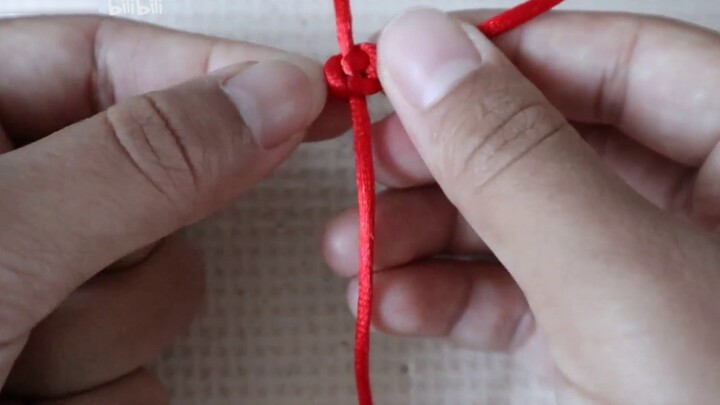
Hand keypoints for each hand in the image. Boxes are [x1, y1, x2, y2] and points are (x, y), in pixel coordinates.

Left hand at [0, 16, 330, 402]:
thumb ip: (140, 159)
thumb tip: (272, 97)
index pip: (110, 61)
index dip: (214, 72)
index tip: (308, 94)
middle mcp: (8, 204)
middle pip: (155, 190)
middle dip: (128, 250)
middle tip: (55, 284)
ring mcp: (42, 292)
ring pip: (161, 294)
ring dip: (103, 342)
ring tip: (7, 372)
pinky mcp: (64, 371)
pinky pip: (143, 379)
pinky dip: (101, 402)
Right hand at [323, 9, 719, 403]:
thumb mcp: (622, 282)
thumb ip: (516, 158)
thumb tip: (422, 51)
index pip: (607, 57)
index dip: (493, 61)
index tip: (396, 77)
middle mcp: (704, 203)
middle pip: (548, 139)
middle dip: (441, 162)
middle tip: (363, 175)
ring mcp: (649, 276)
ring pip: (520, 220)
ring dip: (424, 233)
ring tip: (350, 250)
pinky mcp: (607, 341)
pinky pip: (518, 293)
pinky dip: (447, 296)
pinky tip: (391, 301)